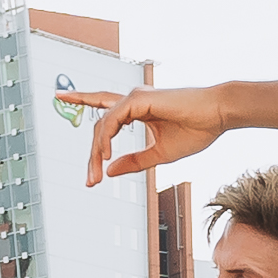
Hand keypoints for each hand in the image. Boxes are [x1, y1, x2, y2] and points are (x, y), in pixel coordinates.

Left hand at [60, 83, 230, 186]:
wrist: (218, 115)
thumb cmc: (197, 130)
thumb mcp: (161, 154)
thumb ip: (134, 162)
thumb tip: (109, 170)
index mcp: (138, 109)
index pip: (103, 102)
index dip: (81, 98)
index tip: (59, 96)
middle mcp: (132, 100)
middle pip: (99, 126)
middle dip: (91, 154)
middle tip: (89, 181)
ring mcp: (134, 97)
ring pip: (102, 126)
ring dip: (95, 153)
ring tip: (95, 175)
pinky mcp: (138, 99)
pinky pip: (111, 120)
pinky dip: (105, 139)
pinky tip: (103, 156)